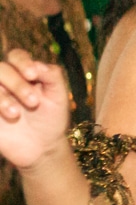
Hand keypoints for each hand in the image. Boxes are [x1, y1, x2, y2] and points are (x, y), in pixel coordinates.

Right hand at [0, 50, 71, 170]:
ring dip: (1, 98)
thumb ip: (52, 76)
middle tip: (34, 102)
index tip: (33, 75)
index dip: (22, 62)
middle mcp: (5, 82)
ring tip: (15, 115)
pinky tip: (2, 116)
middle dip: (16, 83)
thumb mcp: (59, 96)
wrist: (42, 148)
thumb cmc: (52, 118)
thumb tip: (37, 64)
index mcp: (24, 73)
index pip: (17, 56)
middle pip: (0, 69)